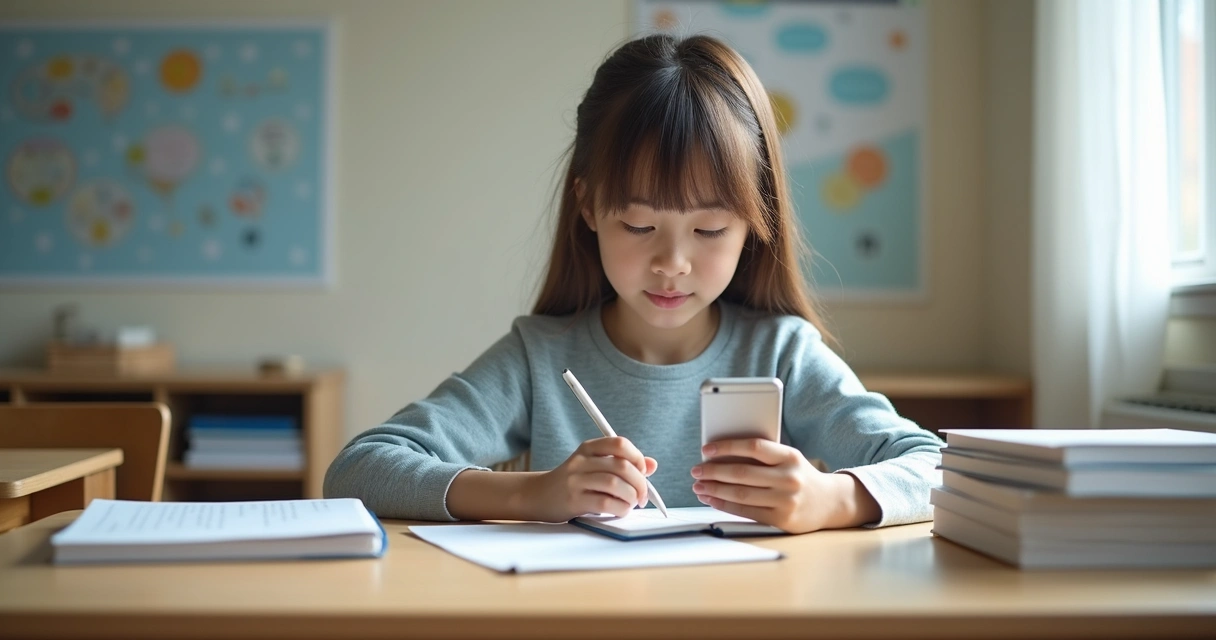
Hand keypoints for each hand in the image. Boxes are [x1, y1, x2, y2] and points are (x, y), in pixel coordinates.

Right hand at [523, 437, 657, 522]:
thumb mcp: (594, 466)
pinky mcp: (573, 500)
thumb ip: (622, 464)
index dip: (637, 457)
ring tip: (631, 503)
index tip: (643, 471)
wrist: (537, 496)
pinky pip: (604, 503)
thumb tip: (652, 465)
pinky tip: (620, 510)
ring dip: (631, 497)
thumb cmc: (572, 482)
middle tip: (643, 495)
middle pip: (622, 466)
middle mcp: (581, 461)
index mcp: (588, 448)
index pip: (619, 444)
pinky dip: (620, 508)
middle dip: (640, 483)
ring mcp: (575, 480)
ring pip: (615, 484)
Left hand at [691, 439, 875, 533]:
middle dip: (713, 472)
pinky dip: (725, 505)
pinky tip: (712, 499)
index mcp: (790, 456)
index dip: (727, 447)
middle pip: (743, 473)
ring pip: (741, 494)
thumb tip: (722, 455)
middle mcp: (789, 478)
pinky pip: (746, 512)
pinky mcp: (781, 519)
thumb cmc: (800, 476)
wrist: (830, 502)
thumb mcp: (789, 458)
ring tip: (699, 486)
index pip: (754, 447)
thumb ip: (763, 456)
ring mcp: (786, 500)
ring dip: (715, 490)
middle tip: (696, 470)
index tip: (706, 449)